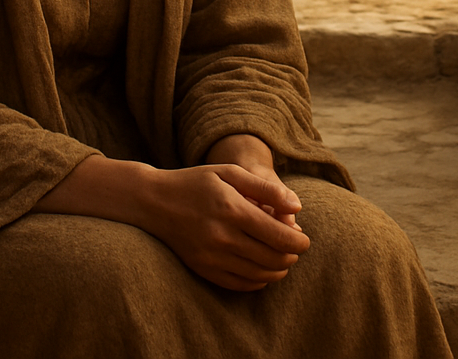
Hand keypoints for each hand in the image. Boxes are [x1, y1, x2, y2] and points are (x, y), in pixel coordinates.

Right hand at [32, 144, 309, 291]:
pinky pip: (239, 284)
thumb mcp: (230, 173)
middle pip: (272, 259)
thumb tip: (297, 207)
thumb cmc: (195, 182)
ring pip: (259, 275)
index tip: (304, 239)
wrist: (153, 202)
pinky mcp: (203, 268)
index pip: (279, 237)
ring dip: (277, 270)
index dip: (299, 242)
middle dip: (291, 257)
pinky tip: (262, 271)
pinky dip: (257, 281)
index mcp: (233, 210)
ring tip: (282, 260)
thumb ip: (266, 189)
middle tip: (295, 249)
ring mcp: (211, 256)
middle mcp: (223, 237)